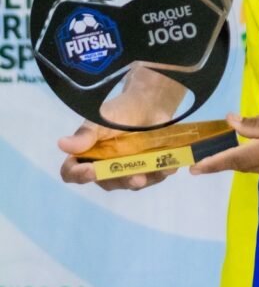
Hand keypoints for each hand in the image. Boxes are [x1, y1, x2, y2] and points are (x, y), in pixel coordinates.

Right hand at [58, 121, 178, 191]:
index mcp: (86, 157)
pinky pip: (152, 177)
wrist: (148, 103)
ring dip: (142, 179)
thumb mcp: (100, 120)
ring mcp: (126, 172)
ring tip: (152, 171)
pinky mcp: (147, 170)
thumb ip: (85, 135)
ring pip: (130, 183)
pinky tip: (169, 166)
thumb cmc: (119, 111)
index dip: (78, 175)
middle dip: (120, 180)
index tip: (90, 171)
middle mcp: (104, 169)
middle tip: (134, 177)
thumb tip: (62, 144)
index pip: (72, 172)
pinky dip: (160, 172)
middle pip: (106, 182)